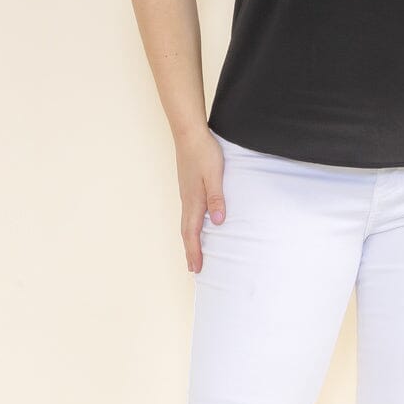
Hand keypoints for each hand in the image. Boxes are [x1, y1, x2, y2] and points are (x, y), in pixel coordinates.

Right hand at [174, 129, 226, 273]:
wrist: (189, 134)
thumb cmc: (204, 153)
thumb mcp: (214, 175)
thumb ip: (216, 198)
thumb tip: (218, 222)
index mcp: (194, 201)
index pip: (193, 233)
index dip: (194, 252)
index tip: (196, 269)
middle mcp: (187, 200)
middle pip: (186, 232)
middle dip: (190, 251)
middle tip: (193, 269)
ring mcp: (186, 194)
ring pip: (186, 223)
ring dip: (189, 240)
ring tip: (193, 253)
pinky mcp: (188, 187)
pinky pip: (188, 214)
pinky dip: (190, 227)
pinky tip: (196, 226)